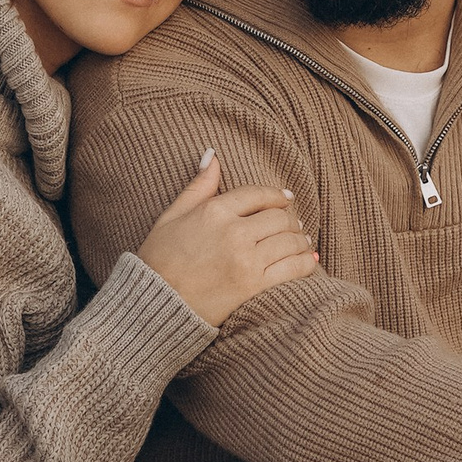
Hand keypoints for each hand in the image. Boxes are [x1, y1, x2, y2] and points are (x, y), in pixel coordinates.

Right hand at [137, 152, 319, 327]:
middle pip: (279, 218)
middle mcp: (234, 233)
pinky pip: (293, 268)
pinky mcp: (254, 287)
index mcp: (214, 211)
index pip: (258, 194)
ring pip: (290, 241)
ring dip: (301, 240)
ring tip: (302, 242)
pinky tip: (307, 260)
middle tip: (294, 225)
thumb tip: (213, 155)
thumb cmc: (159, 260)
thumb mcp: (171, 216)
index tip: (286, 199)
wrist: (153, 307)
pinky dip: (305, 262)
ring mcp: (246, 260)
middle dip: (289, 220)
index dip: (276, 196)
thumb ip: (198, 186)